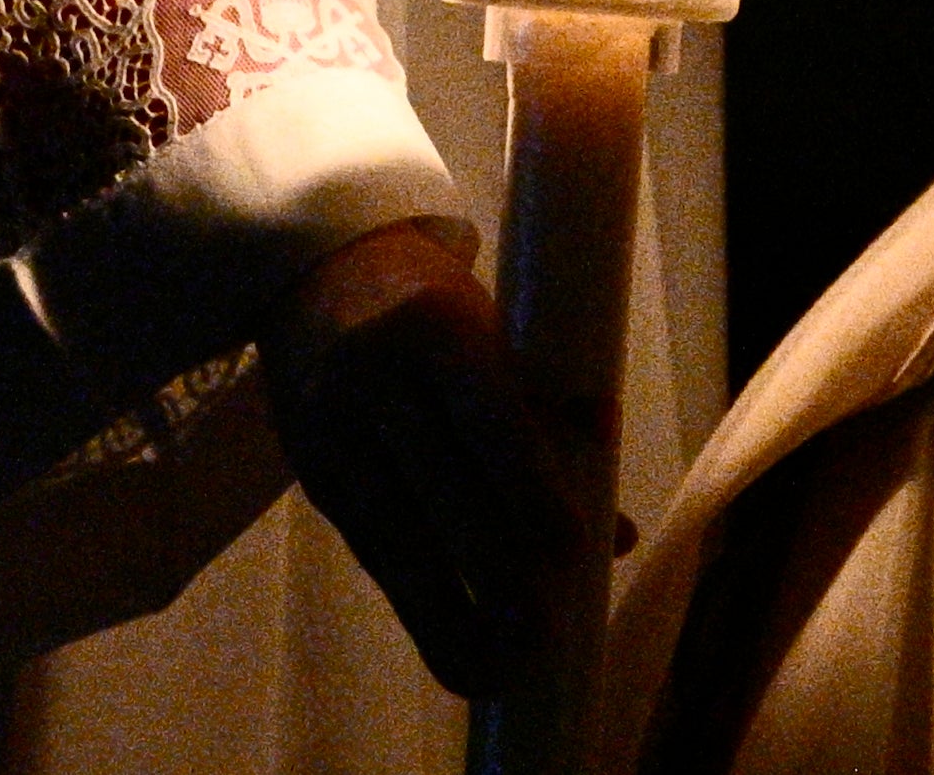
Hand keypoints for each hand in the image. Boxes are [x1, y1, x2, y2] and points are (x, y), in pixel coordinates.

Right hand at [259, 221, 578, 696]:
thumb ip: (551, 419)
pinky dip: (417, 594)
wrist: (314, 271)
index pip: (489, 419)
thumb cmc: (438, 307)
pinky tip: (453, 635)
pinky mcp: (314, 473)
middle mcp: (376, 379)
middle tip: (546, 630)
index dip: (529, 488)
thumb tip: (619, 530)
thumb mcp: (495, 334)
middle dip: (496, 570)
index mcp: (438, 328)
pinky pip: (372, 546)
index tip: (573, 545)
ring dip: (450, 608)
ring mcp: (333, 430)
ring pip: (398, 536)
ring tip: (502, 663)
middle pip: (442, 491)